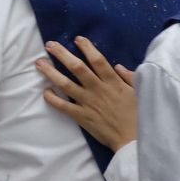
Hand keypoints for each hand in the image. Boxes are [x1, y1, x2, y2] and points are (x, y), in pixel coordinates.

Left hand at [36, 36, 137, 151]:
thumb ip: (130, 78)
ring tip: (39, 63)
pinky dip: (52, 98)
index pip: (98, 60)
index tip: (78, 39)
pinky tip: (46, 91)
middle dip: (62, 54)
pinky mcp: (81, 117)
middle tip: (49, 45)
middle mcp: (98, 89)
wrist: (133, 140)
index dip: (87, 48)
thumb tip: (118, 66)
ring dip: (51, 72)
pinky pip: (62, 106)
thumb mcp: (140, 93)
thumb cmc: (139, 116)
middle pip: (77, 68)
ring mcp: (88, 103)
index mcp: (113, 82)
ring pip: (65, 84)